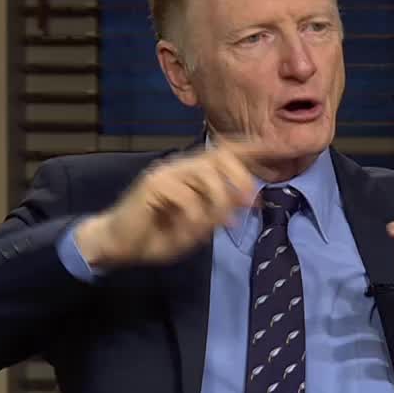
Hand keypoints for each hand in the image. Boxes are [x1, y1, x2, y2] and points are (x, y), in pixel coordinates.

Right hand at [74, 140, 275, 267]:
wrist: (119, 244)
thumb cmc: (158, 234)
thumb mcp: (198, 227)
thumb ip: (220, 212)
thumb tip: (247, 200)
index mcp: (195, 173)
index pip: (226, 152)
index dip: (250, 149)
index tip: (274, 147)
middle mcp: (183, 166)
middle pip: (221, 156)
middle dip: (241, 178)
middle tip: (251, 203)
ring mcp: (167, 172)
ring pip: (206, 174)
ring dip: (219, 202)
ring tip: (221, 225)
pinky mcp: (153, 185)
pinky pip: (185, 196)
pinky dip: (194, 217)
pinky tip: (188, 231)